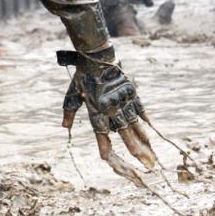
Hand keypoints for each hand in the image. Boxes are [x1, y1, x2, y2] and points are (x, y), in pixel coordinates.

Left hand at [59, 49, 157, 168]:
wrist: (97, 58)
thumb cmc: (82, 77)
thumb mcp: (72, 94)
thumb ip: (70, 110)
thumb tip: (65, 127)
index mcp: (96, 108)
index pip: (100, 130)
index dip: (102, 143)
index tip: (105, 157)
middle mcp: (111, 106)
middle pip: (122, 130)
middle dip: (131, 145)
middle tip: (139, 157)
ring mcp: (122, 99)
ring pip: (133, 121)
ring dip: (141, 135)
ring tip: (148, 147)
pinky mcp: (130, 92)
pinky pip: (139, 107)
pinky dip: (144, 118)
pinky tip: (150, 128)